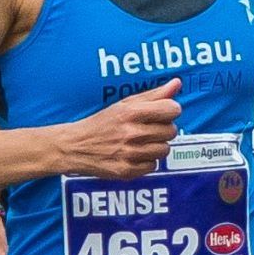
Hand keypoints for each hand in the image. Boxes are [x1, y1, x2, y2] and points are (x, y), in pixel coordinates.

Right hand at [61, 80, 181, 178]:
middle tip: (149, 129)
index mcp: (130, 112)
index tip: (163, 112)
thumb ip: (153, 95)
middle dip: (163, 129)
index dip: (170, 110)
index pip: (172, 109)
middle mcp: (131, 133)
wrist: (75, 146)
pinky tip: (134, 155)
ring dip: (156, 146)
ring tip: (142, 142)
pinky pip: (153, 166)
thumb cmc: (102, 123)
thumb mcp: (124, 104)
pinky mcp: (127, 171)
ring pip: (164, 150)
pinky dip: (147, 161)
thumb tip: (177, 83)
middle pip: (171, 131)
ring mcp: (129, 154)